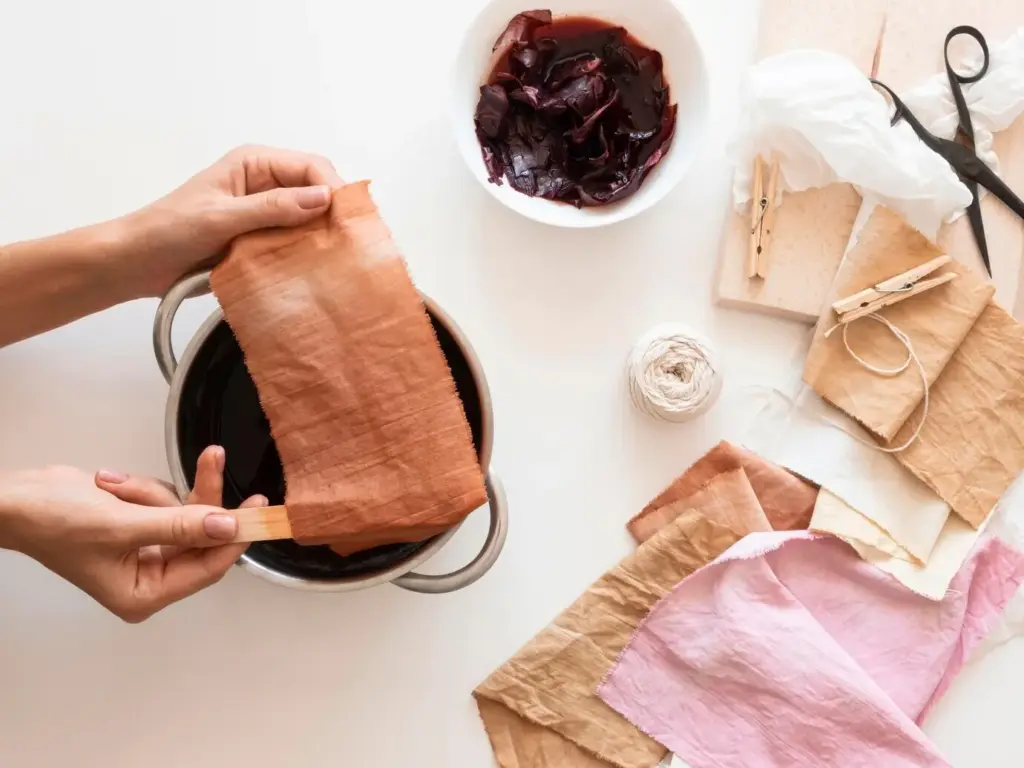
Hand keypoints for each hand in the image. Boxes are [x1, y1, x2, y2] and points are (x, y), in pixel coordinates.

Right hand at [1, 446, 264, 621]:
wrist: (14, 498)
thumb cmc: (52, 521)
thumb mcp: (122, 524)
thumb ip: (181, 526)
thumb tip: (227, 526)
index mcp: (143, 593)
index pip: (207, 567)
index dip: (233, 537)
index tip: (256, 509)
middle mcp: (148, 577)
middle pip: (200, 534)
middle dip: (196, 497)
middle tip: (212, 460)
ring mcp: (146, 549)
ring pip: (183, 511)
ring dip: (152, 491)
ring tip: (113, 486)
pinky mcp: (141, 524)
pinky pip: (165, 499)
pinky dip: (142, 487)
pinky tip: (110, 484)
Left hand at [122, 144, 344, 296]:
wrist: (137, 262)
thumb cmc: (168, 230)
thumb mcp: (221, 217)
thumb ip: (272, 208)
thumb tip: (322, 198)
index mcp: (254, 163)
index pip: (311, 166)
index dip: (333, 189)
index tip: (347, 220)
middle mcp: (265, 183)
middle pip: (317, 192)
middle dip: (333, 215)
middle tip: (347, 245)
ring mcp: (265, 212)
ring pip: (311, 220)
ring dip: (320, 238)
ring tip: (334, 260)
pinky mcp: (263, 238)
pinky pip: (296, 242)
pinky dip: (306, 254)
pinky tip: (313, 269)